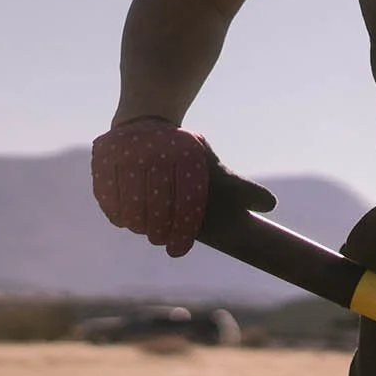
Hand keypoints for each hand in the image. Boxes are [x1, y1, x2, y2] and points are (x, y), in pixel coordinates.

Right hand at [89, 120, 272, 256]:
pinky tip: (122, 220)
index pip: (186, 198)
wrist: (149, 127)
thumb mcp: (219, 173)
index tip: (178, 248)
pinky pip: (106, 184)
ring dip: (135, 217)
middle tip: (160, 239)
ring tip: (143, 230)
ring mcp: (129, 148)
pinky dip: (113, 204)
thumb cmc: (191, 162)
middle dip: (158, 224)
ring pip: (129, 191)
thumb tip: (270, 204)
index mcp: (188, 154)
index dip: (182, 227)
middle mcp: (157, 147)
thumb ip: (243, 190)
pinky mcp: (105, 151)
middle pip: (156, 196)